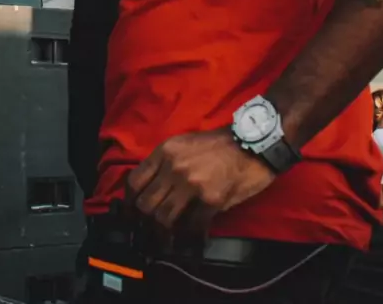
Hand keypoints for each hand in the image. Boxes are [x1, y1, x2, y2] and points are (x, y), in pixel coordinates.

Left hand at [126, 127, 275, 231]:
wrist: (253, 143)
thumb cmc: (220, 144)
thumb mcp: (185, 144)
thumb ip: (166, 165)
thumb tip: (153, 191)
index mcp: (165, 151)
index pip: (134, 181)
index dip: (129, 203)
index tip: (132, 214)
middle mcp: (174, 166)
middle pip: (145, 204)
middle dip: (145, 222)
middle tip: (149, 231)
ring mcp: (191, 183)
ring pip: (163, 218)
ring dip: (164, 233)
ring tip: (168, 239)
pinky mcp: (210, 199)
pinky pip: (191, 226)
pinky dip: (191, 236)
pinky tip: (194, 238)